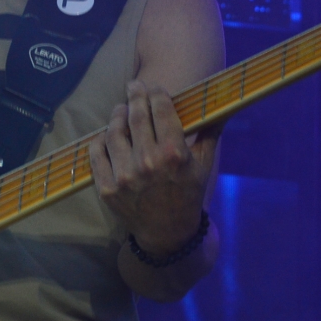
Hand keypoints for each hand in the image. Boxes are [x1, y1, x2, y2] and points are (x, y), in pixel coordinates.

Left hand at [88, 80, 217, 255]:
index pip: (161, 110)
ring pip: (113, 132)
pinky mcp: (107, 188)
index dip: (156, 93)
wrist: (168, 234)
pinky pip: (97, 154)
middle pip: (136, 116)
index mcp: (174, 154)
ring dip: (117, 115)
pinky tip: (107, 134)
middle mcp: (147, 162)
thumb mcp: (204, 165)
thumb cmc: (188, 195)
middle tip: (134, 85)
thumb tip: (223, 106)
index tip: (153, 87)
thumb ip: (211, 133)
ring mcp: (124, 176)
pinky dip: (100, 140)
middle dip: (135, 95)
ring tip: (121, 109)